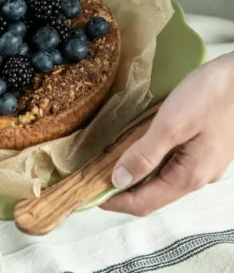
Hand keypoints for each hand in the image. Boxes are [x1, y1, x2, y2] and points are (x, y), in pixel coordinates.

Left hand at [102, 53, 233, 215]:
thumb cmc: (212, 95)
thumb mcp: (172, 123)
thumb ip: (145, 154)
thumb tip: (118, 179)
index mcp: (189, 176)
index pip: (145, 203)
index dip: (115, 201)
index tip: (88, 193)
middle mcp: (198, 176)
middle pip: (154, 193)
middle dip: (123, 188)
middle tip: (94, 175)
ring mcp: (205, 162)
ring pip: (163, 177)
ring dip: (136, 173)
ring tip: (110, 159)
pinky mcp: (206, 146)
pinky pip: (173, 162)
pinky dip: (151, 159)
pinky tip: (139, 143)